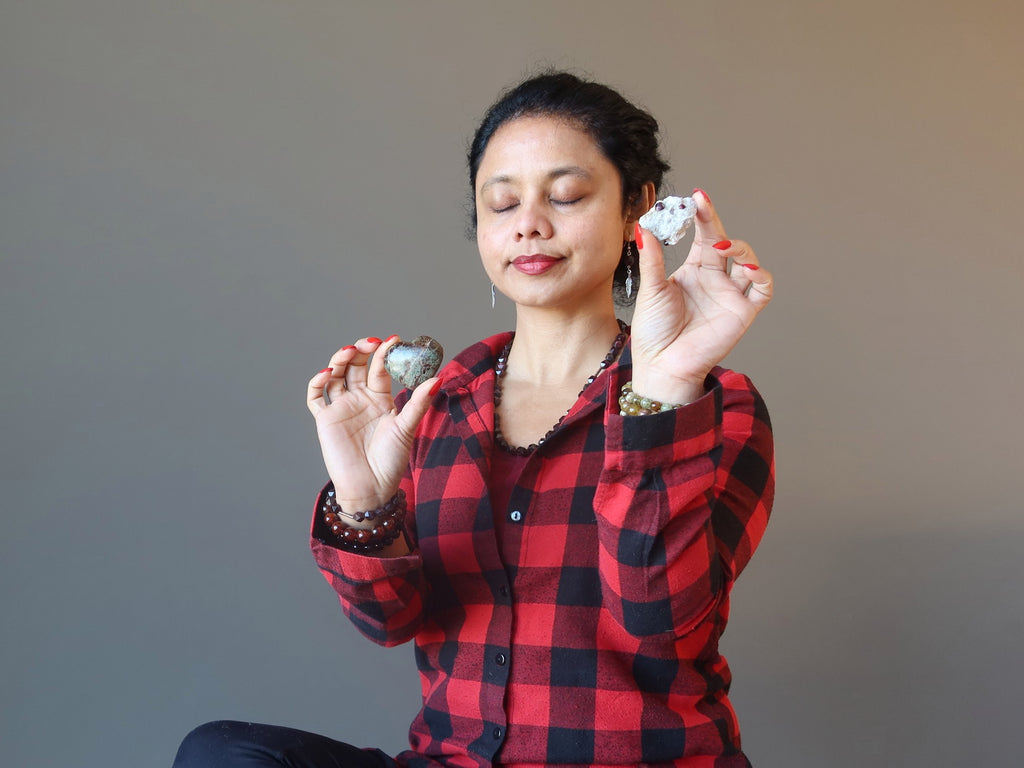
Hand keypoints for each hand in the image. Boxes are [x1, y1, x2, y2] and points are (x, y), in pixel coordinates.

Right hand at [306, 335, 439, 511]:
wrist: (371, 488)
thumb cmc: (391, 461)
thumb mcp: (407, 428)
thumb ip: (418, 403)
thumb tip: (437, 379)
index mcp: (380, 399)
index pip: (379, 369)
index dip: (384, 353)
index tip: (394, 340)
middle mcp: (359, 399)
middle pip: (355, 366)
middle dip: (361, 350)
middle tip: (370, 342)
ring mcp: (341, 408)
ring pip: (336, 375)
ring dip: (340, 360)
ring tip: (349, 351)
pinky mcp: (326, 420)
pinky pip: (316, 396)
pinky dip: (318, 382)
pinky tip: (328, 373)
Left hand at [630, 190, 773, 404]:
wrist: (662, 365)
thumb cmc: (654, 331)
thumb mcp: (651, 289)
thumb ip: (652, 259)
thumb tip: (644, 227)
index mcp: (693, 270)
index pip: (702, 235)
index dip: (702, 215)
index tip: (695, 197)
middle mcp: (714, 279)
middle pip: (725, 242)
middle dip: (716, 222)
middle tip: (703, 207)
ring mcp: (730, 294)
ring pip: (748, 261)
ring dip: (741, 248)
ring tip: (722, 246)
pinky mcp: (742, 312)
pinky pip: (762, 289)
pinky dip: (760, 275)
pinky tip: (747, 269)